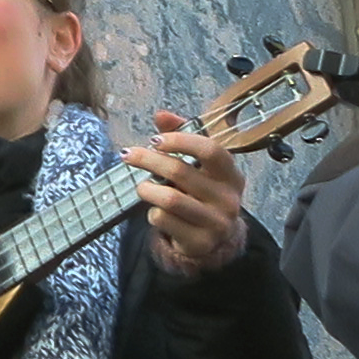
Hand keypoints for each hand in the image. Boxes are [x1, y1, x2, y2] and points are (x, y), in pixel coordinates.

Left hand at [134, 110, 250, 274]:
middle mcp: (228, 198)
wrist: (214, 238)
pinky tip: (155, 211)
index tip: (154, 139)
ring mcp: (216, 222)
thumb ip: (182, 136)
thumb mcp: (198, 166)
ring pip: (170, 199)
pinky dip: (152, 213)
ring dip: (147, 189)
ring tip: (141, 186)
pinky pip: (165, 221)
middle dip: (148, 160)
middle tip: (128, 155)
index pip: (210, 150)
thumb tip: (161, 115)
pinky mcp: (200, 242)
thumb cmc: (202, 192)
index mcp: (231, 174)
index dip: (180, 141)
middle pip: (180, 172)